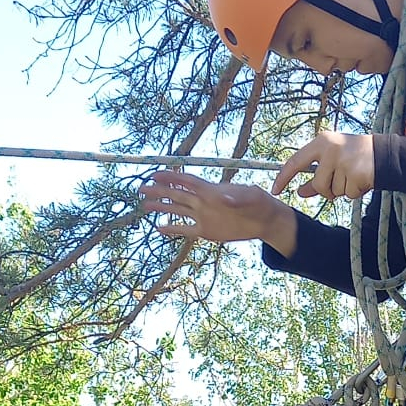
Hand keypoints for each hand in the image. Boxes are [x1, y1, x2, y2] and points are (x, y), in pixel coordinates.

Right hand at [138, 169, 297, 254]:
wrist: (265, 220)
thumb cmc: (260, 202)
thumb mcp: (252, 196)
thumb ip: (238, 196)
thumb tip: (225, 197)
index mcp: (211, 190)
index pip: (187, 181)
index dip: (171, 177)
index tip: (154, 174)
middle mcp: (203, 202)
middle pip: (176, 195)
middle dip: (159, 191)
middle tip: (141, 189)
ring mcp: (203, 216)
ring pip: (178, 211)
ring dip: (161, 208)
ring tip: (144, 206)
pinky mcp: (206, 231)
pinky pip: (186, 230)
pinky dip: (173, 229)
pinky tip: (159, 228)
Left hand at [271, 131, 374, 201]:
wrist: (382, 154)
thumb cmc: (353, 157)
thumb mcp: (332, 160)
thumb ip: (315, 176)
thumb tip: (299, 192)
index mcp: (321, 142)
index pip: (295, 161)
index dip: (284, 177)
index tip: (275, 189)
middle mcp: (331, 149)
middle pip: (318, 183)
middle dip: (326, 190)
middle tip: (338, 184)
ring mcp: (344, 161)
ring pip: (334, 191)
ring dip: (343, 190)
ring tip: (352, 177)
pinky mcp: (356, 173)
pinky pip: (348, 194)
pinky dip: (354, 192)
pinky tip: (360, 180)